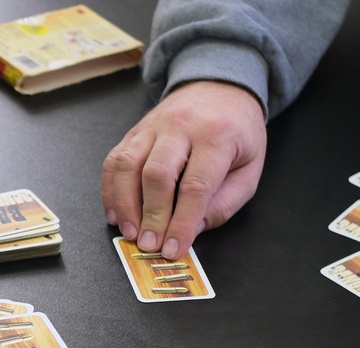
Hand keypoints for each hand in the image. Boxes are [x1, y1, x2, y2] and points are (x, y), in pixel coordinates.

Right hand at [101, 81, 266, 259]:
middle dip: (151, 216)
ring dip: (124, 204)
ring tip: (129, 232)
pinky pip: (114, 160)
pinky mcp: (134, 131)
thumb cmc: (237, 132)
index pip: (195, 185)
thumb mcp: (249, 169)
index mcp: (216, 135)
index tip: (174, 248)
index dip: (182, 222)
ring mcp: (152, 126)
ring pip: (128, 164)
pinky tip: (115, 214)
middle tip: (149, 245)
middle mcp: (181, 126)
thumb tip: (190, 231)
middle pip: (157, 174)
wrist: (219, 87)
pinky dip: (110, 190)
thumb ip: (224, 203)